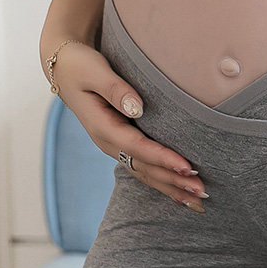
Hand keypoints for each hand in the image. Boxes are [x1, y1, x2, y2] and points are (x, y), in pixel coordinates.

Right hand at [46, 41, 208, 212]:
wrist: (64, 68)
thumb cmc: (80, 66)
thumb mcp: (94, 72)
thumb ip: (116, 89)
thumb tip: (137, 107)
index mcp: (101, 126)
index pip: (137, 147)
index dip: (162, 159)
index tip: (187, 167)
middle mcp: (108, 142)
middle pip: (144, 168)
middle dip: (173, 181)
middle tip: (202, 191)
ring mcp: (114, 146)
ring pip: (145, 173)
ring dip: (171, 188)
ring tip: (198, 201)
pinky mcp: (121, 144)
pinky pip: (143, 168)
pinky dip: (163, 182)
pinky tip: (181, 194)